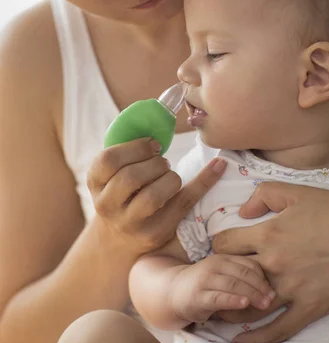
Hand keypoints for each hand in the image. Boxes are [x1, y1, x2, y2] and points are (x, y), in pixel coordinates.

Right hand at [88, 138, 226, 253]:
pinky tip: (219, 166)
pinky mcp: (155, 233)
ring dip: (170, 177)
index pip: (108, 160)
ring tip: (169, 175)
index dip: (135, 147)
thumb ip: (129, 149)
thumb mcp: (113, 173)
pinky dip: (204, 181)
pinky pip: (184, 204)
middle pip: (131, 177)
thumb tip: (167, 105)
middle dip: (154, 163)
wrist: (119, 238)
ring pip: (154, 196)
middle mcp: (108, 205)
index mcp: (95, 182)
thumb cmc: (123, 190)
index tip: (154, 145)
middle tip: (162, 162)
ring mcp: (131, 223)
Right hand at [170, 254, 274, 323]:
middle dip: (261, 286)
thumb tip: (271, 286)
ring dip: (251, 293)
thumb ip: (242, 275)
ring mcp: (205, 280)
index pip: (249, 263)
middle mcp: (215, 264)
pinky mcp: (198, 296)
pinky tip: (244, 304)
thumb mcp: (225, 274)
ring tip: (264, 303)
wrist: (175, 292)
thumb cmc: (206, 284)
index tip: (275, 288)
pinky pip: (217, 297)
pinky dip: (232, 300)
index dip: (264, 276)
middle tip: (273, 298)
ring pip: (232, 283)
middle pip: (243, 273)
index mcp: (224, 257)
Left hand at [213, 182, 328, 342]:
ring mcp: (291, 289)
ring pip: (249, 306)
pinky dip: (258, 337)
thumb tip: (242, 211)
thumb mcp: (296, 192)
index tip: (220, 249)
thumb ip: (264, 196)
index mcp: (268, 234)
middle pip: (232, 276)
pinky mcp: (309, 308)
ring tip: (218, 310)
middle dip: (219, 279)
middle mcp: (274, 264)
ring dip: (230, 309)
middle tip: (212, 282)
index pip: (226, 244)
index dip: (218, 246)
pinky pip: (279, 329)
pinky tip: (242, 340)